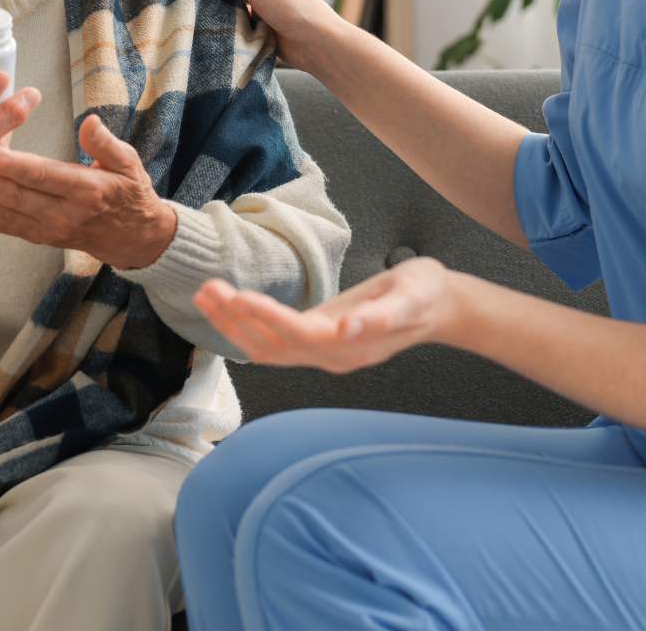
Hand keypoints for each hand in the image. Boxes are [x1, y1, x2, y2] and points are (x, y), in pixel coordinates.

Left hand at [0, 113, 178, 269]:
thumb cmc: (129, 193)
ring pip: (4, 213)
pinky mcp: (39, 237)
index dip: (8, 164)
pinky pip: (5, 226)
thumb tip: (89, 122)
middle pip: (14, 196)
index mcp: (85, 191)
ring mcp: (49, 230)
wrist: (133, 237)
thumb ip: (106, 143)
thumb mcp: (129, 163)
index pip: (40, 176)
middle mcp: (64, 214)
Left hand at [191, 256, 458, 372]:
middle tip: (208, 290)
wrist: (438, 306)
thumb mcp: (410, 297)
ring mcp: (323, 353)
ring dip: (233, 326)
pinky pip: (274, 343)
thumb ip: (379, 316)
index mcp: (350, 345)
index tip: (236, 296)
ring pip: (267, 348)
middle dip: (236, 321)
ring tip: (206, 296)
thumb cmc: (424, 294)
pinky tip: (227, 310)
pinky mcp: (318, 342)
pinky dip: (246, 328)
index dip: (264, 317)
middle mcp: (332, 356)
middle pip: (273, 346)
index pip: (296, 334)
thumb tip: (347, 329)